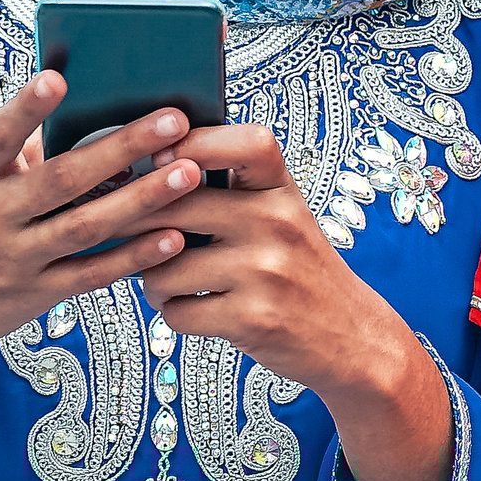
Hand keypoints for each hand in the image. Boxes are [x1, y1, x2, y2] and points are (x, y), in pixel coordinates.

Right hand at [0, 71, 199, 366]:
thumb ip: (11, 149)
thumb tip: (72, 115)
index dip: (24, 108)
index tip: (56, 77)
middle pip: (62, 179)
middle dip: (120, 148)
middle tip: (172, 119)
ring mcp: (15, 257)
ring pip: (87, 226)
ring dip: (142, 200)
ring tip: (189, 173)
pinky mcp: (35, 293)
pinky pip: (93, 273)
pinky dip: (133, 256)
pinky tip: (174, 237)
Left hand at [135, 125, 434, 406]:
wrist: (352, 337)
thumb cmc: (302, 273)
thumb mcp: (284, 218)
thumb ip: (234, 191)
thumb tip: (146, 170)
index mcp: (282, 192)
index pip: (244, 143)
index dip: (193, 143)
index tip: (160, 159)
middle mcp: (277, 223)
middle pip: (173, 206)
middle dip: (134, 225)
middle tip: (128, 234)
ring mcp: (265, 271)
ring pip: (163, 267)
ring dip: (154, 282)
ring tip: (172, 284)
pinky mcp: (253, 318)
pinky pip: (177, 312)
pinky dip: (176, 315)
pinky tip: (197, 310)